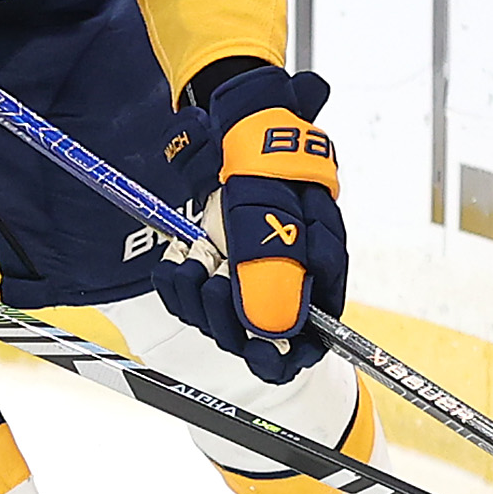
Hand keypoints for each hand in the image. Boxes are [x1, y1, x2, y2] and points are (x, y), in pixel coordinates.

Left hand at [153, 65, 347, 383]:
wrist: (241, 135)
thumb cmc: (273, 171)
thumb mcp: (281, 218)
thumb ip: (277, 273)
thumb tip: (271, 330)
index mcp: (315, 280)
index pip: (308, 344)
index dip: (286, 358)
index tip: (260, 352)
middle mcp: (281, 286)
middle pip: (255, 340)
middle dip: (227, 316)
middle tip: (216, 281)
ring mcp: (245, 279)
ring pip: (217, 320)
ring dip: (198, 297)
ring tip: (197, 261)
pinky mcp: (214, 269)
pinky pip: (189, 299)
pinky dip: (177, 283)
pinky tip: (177, 261)